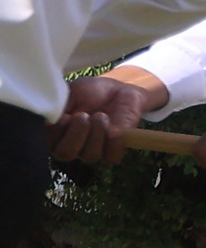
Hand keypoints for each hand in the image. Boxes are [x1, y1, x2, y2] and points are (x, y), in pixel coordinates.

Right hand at [48, 68, 162, 165]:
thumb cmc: (91, 92)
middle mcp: (69, 146)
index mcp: (54, 133)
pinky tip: (114, 125)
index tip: (65, 116)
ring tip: (101, 115)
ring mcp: (91, 151)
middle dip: (76, 133)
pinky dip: (114, 139)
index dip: (54, 133)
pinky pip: (111, 156)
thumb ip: (57, 107)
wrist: (119, 91)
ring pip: (89, 156)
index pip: (44, 144)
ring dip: (96, 132)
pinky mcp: (112, 153)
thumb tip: (45, 121)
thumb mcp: (71, 93)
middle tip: (84, 115)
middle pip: (65, 153)